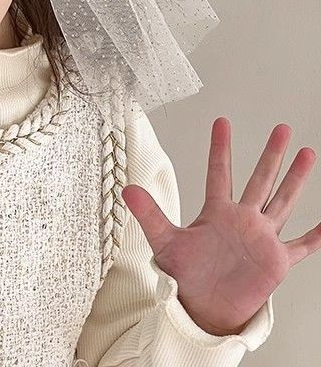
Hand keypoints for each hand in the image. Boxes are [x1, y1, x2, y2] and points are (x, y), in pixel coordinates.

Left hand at [121, 117, 319, 335]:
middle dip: (272, 154)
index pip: (220, 172)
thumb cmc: (184, 275)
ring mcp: (262, 237)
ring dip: (296, 179)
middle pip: (260, 179)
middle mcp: (242, 219)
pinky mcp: (276, 261)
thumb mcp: (164, 240)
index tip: (221, 121)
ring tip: (308, 153)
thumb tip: (127, 189)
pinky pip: (301, 246)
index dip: (221, 147)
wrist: (202, 307)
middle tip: (282, 128)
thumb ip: (150, 213)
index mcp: (216, 211)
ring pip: (282, 201)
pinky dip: (315, 236)